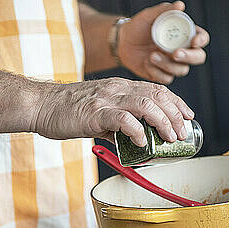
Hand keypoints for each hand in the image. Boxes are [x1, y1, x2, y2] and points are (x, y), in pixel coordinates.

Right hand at [32, 78, 193, 145]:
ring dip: (163, 122)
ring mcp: (106, 99)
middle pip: (157, 96)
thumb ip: (117, 122)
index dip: (176, 102)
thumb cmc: (67, 110)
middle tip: (183, 132)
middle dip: (176, 115)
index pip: (156, 89)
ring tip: (170, 138)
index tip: (187, 116)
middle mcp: (117, 89)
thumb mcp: (98, 112)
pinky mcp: (95, 113)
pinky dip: (138, 131)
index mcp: (120, 86)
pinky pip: (123, 119)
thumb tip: (133, 139)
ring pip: (146, 105)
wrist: (41, 105)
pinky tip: (143, 141)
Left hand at [117, 1, 209, 83]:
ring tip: (151, 55)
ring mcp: (173, 64)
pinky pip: (167, 79)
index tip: (194, 41)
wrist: (123, 43)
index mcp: (184, 34)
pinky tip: (146, 63)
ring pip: (182, 70)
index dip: (201, 40)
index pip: (202, 38)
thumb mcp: (148, 16)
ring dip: (167, 64)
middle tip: (175, 53)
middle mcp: (182, 49)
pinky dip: (156, 72)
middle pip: (198, 57)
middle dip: (189, 57)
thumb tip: (180, 5)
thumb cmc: (138, 26)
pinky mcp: (162, 75)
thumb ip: (164, 10)